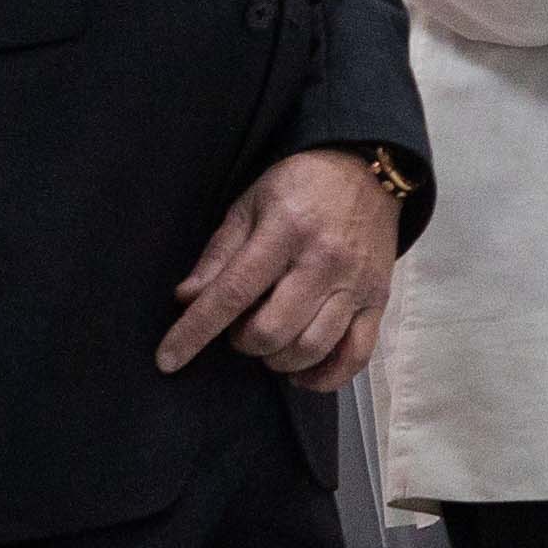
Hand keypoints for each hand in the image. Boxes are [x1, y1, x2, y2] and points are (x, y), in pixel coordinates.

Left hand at [159, 145, 400, 381]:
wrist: (368, 170)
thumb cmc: (301, 184)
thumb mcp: (250, 203)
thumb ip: (219, 253)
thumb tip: (187, 299)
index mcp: (285, 230)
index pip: (233, 292)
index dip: (196, 330)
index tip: (168, 358)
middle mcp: (323, 260)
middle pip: (271, 330)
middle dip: (243, 341)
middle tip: (241, 326)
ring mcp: (355, 283)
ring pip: (310, 348)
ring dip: (278, 359)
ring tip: (270, 341)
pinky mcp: (379, 300)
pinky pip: (355, 357)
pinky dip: (324, 377)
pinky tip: (301, 371)